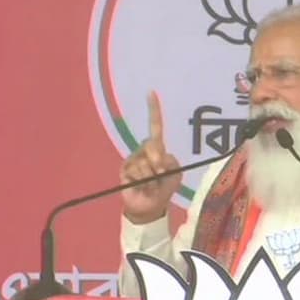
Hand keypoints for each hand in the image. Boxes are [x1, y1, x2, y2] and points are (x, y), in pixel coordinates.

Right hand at [120, 91, 181, 223]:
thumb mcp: (175, 174)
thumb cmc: (164, 189)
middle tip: (160, 175)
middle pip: (152, 145)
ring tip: (151, 186)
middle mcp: (144, 150)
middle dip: (158, 162)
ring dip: (152, 178)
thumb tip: (155, 159)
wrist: (149, 207)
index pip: (155, 126)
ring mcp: (133, 159)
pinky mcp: (124, 169)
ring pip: (145, 163)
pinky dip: (143, 182)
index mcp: (157, 148)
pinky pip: (136, 171)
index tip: (152, 92)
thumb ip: (170, 162)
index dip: (154, 110)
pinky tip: (142, 187)